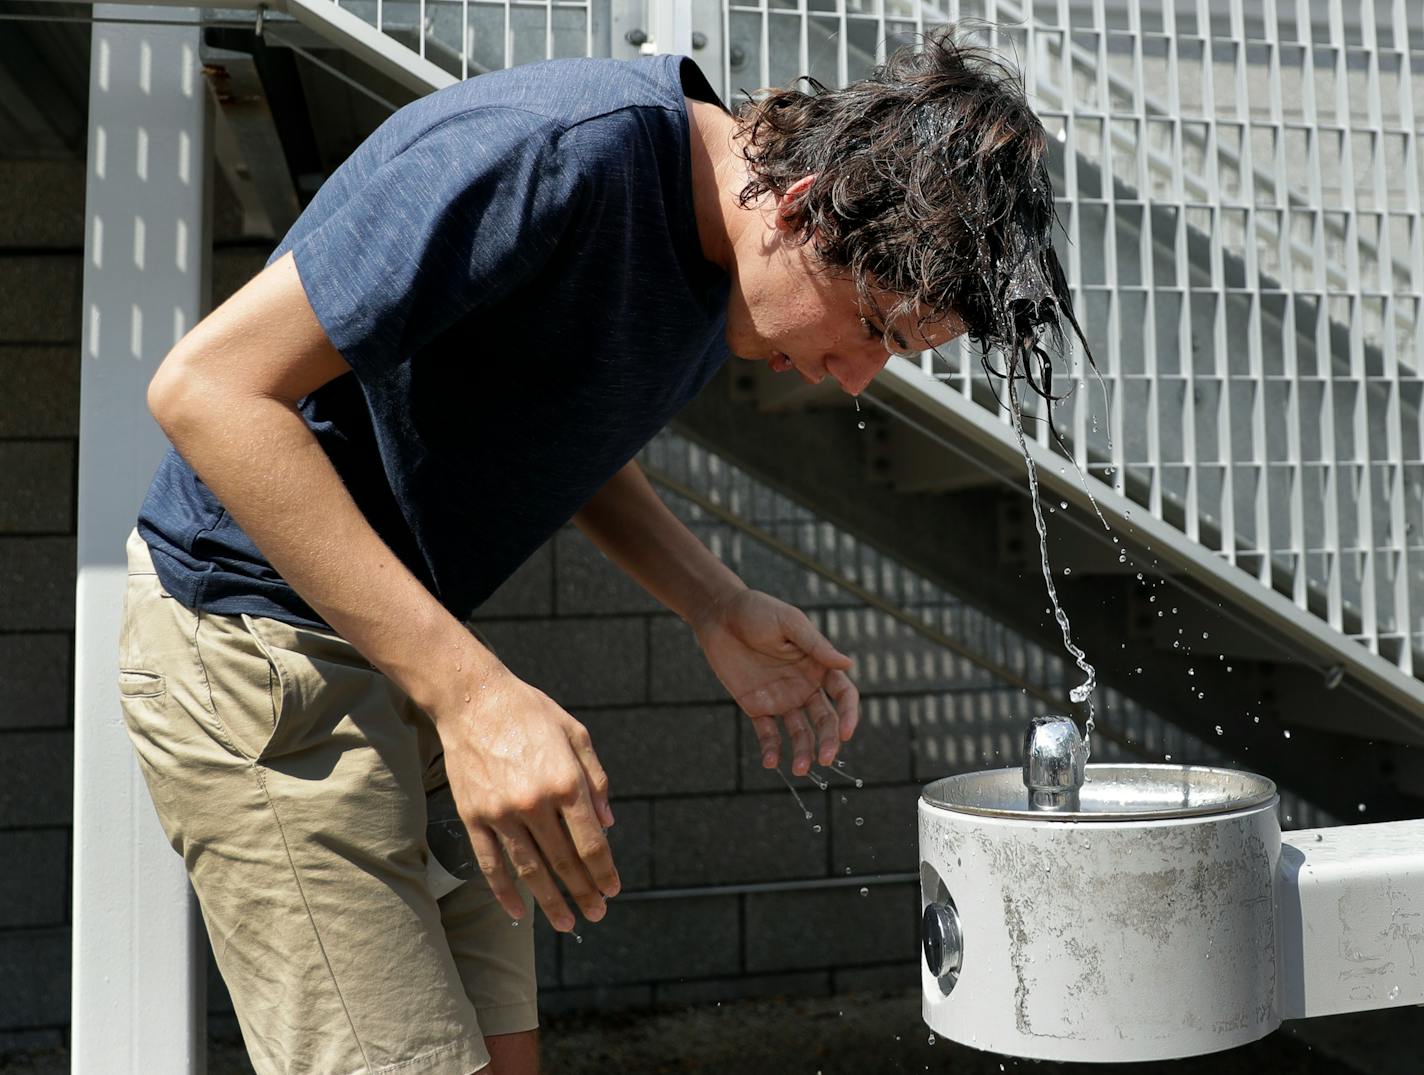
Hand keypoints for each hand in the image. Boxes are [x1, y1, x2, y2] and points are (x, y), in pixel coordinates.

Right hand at [438, 664, 618, 930]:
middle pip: (564, 862)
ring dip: (550, 902)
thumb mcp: (576, 734)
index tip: (613, 890)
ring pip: (530, 870)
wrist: (472, 699)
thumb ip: (596, 779)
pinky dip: (504, 891)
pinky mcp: (474, 816)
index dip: (604, 872)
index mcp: (566, 782)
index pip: (591, 842)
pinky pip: (490, 863)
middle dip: (584, 893)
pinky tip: (517, 912)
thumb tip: (610, 824)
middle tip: (597, 914)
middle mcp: (535, 802)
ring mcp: (501, 812)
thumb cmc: (530, 712)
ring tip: (567, 923)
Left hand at [694, 589, 859, 774]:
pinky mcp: (757, 707)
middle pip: (825, 719)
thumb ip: (815, 645)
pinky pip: (768, 733)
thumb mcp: (788, 622)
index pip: (843, 695)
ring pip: (799, 732)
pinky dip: (771, 749)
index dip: (849, 714)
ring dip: (803, 752)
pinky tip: (771, 762)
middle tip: (826, 759)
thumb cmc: (757, 611)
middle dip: (828, 740)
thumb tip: (848, 664)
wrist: (719, 614)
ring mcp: (782, 698)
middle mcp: (805, 686)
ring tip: (800, 769)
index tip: (846, 732)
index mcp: (818, 666)